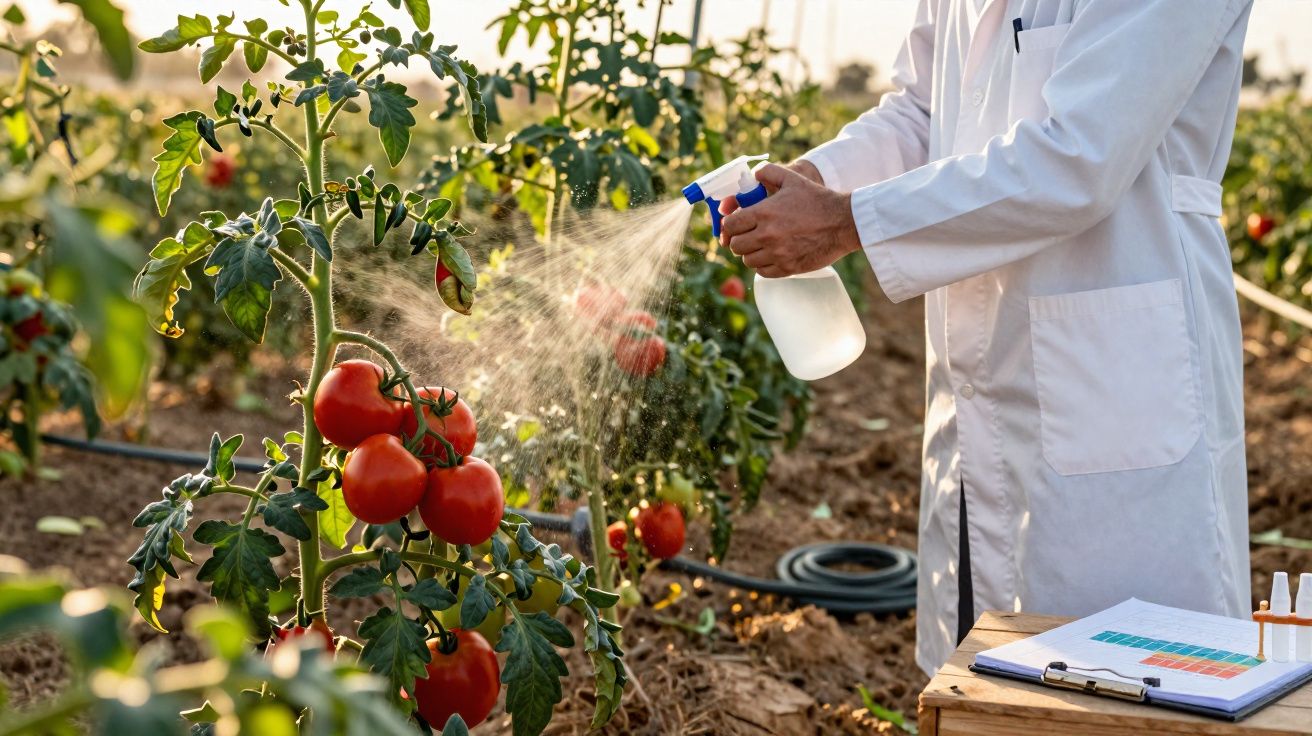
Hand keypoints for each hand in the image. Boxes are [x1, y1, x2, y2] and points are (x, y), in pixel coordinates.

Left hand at [719, 163, 860, 277]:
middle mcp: (766, 235)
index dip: (729, 225)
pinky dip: (762, 265)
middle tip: (746, 236)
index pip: (730, 225)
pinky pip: (762, 272)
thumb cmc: (817, 200)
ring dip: (750, 253)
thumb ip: (768, 172)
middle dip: (738, 239)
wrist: (843, 222)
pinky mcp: (787, 267)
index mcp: (763, 213)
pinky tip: (770, 256)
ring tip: (759, 246)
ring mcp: (777, 254)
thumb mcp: (792, 179)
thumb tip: (753, 175)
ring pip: (747, 260)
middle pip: (736, 245)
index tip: (735, 225)